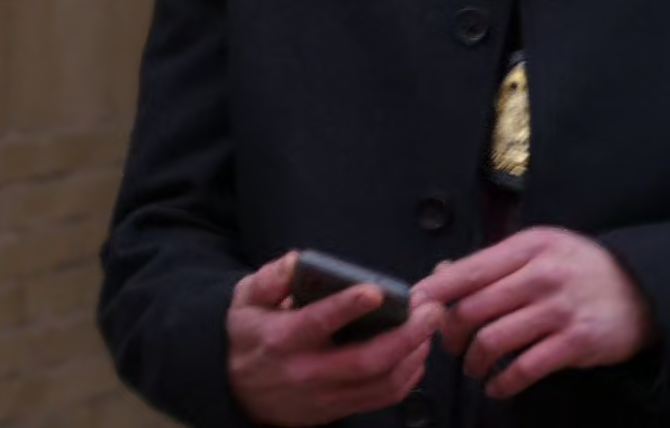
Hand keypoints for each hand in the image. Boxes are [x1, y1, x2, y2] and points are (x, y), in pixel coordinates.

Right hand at [227, 252, 443, 426]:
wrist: (239, 391)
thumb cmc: (249, 337)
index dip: (347, 307)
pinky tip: (416, 352)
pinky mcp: (339, 409)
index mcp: (281, 339)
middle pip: (365, 360)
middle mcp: (305, 371)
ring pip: (382, 382)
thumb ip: (270, 279)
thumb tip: (298, 260)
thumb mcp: (245, 301)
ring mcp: (326, 396)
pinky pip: (384, 397)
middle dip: (405, 335)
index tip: (375, 291)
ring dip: (413, 354)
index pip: (317, 324)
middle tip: (430, 310)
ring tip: (427, 327)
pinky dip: (409, 376)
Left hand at [412, 227, 655, 399]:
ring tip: (471, 366)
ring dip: (472, 360)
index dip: (434, 292)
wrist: (641, 291)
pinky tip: (496, 386)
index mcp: (527, 248)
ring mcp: (558, 311)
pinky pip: (525, 368)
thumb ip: (493, 263)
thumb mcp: (539, 250)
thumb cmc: (580, 269)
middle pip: (473, 308)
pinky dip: (502, 382)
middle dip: (450, 333)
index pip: (468, 270)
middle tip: (447, 344)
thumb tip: (441, 275)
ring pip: (493, 340)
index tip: (414, 308)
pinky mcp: (575, 343)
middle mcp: (540, 276)